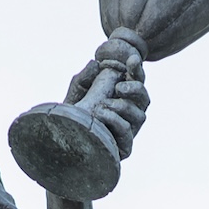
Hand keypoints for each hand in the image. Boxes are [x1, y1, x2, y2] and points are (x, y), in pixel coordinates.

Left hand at [65, 37, 147, 165]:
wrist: (63, 137)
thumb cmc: (73, 112)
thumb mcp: (77, 90)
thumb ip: (86, 76)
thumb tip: (95, 64)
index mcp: (124, 96)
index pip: (136, 81)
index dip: (137, 70)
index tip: (131, 60)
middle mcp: (130, 113)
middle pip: (145, 99)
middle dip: (136, 89)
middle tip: (120, 87)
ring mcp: (129, 130)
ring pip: (140, 116)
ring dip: (123, 106)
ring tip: (103, 105)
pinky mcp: (124, 147)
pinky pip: (127, 133)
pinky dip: (116, 121)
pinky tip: (102, 115)